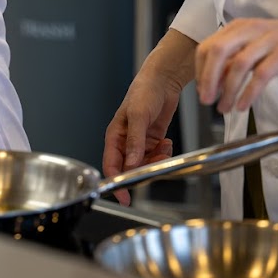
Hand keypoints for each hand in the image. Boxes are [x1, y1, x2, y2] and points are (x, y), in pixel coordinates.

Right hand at [103, 72, 180, 205]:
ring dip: (155, 161)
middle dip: (143, 170)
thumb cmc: (144, 91)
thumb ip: (135, 141)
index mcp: (114, 136)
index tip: (125, 197)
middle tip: (156, 166)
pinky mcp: (152, 140)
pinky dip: (163, 154)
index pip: (111, 165)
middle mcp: (125, 141)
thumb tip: (131, 164)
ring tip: (164, 149)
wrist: (163, 80)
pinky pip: (155, 156)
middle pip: (129, 168)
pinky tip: (166, 143)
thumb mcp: (138, 116)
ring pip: (144, 164)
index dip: (117, 183)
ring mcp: (139, 142)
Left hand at [194, 13, 277, 113]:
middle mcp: (248, 31)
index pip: (207, 47)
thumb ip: (235, 57)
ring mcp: (266, 41)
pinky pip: (261, 75)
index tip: (202, 89)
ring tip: (224, 108)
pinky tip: (243, 105)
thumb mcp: (254, 43)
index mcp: (237, 28)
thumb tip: (215, 81)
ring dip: (228, 90)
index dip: (200, 70)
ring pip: (238, 65)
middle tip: (206, 100)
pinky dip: (249, 92)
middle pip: (217, 52)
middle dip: (207, 79)